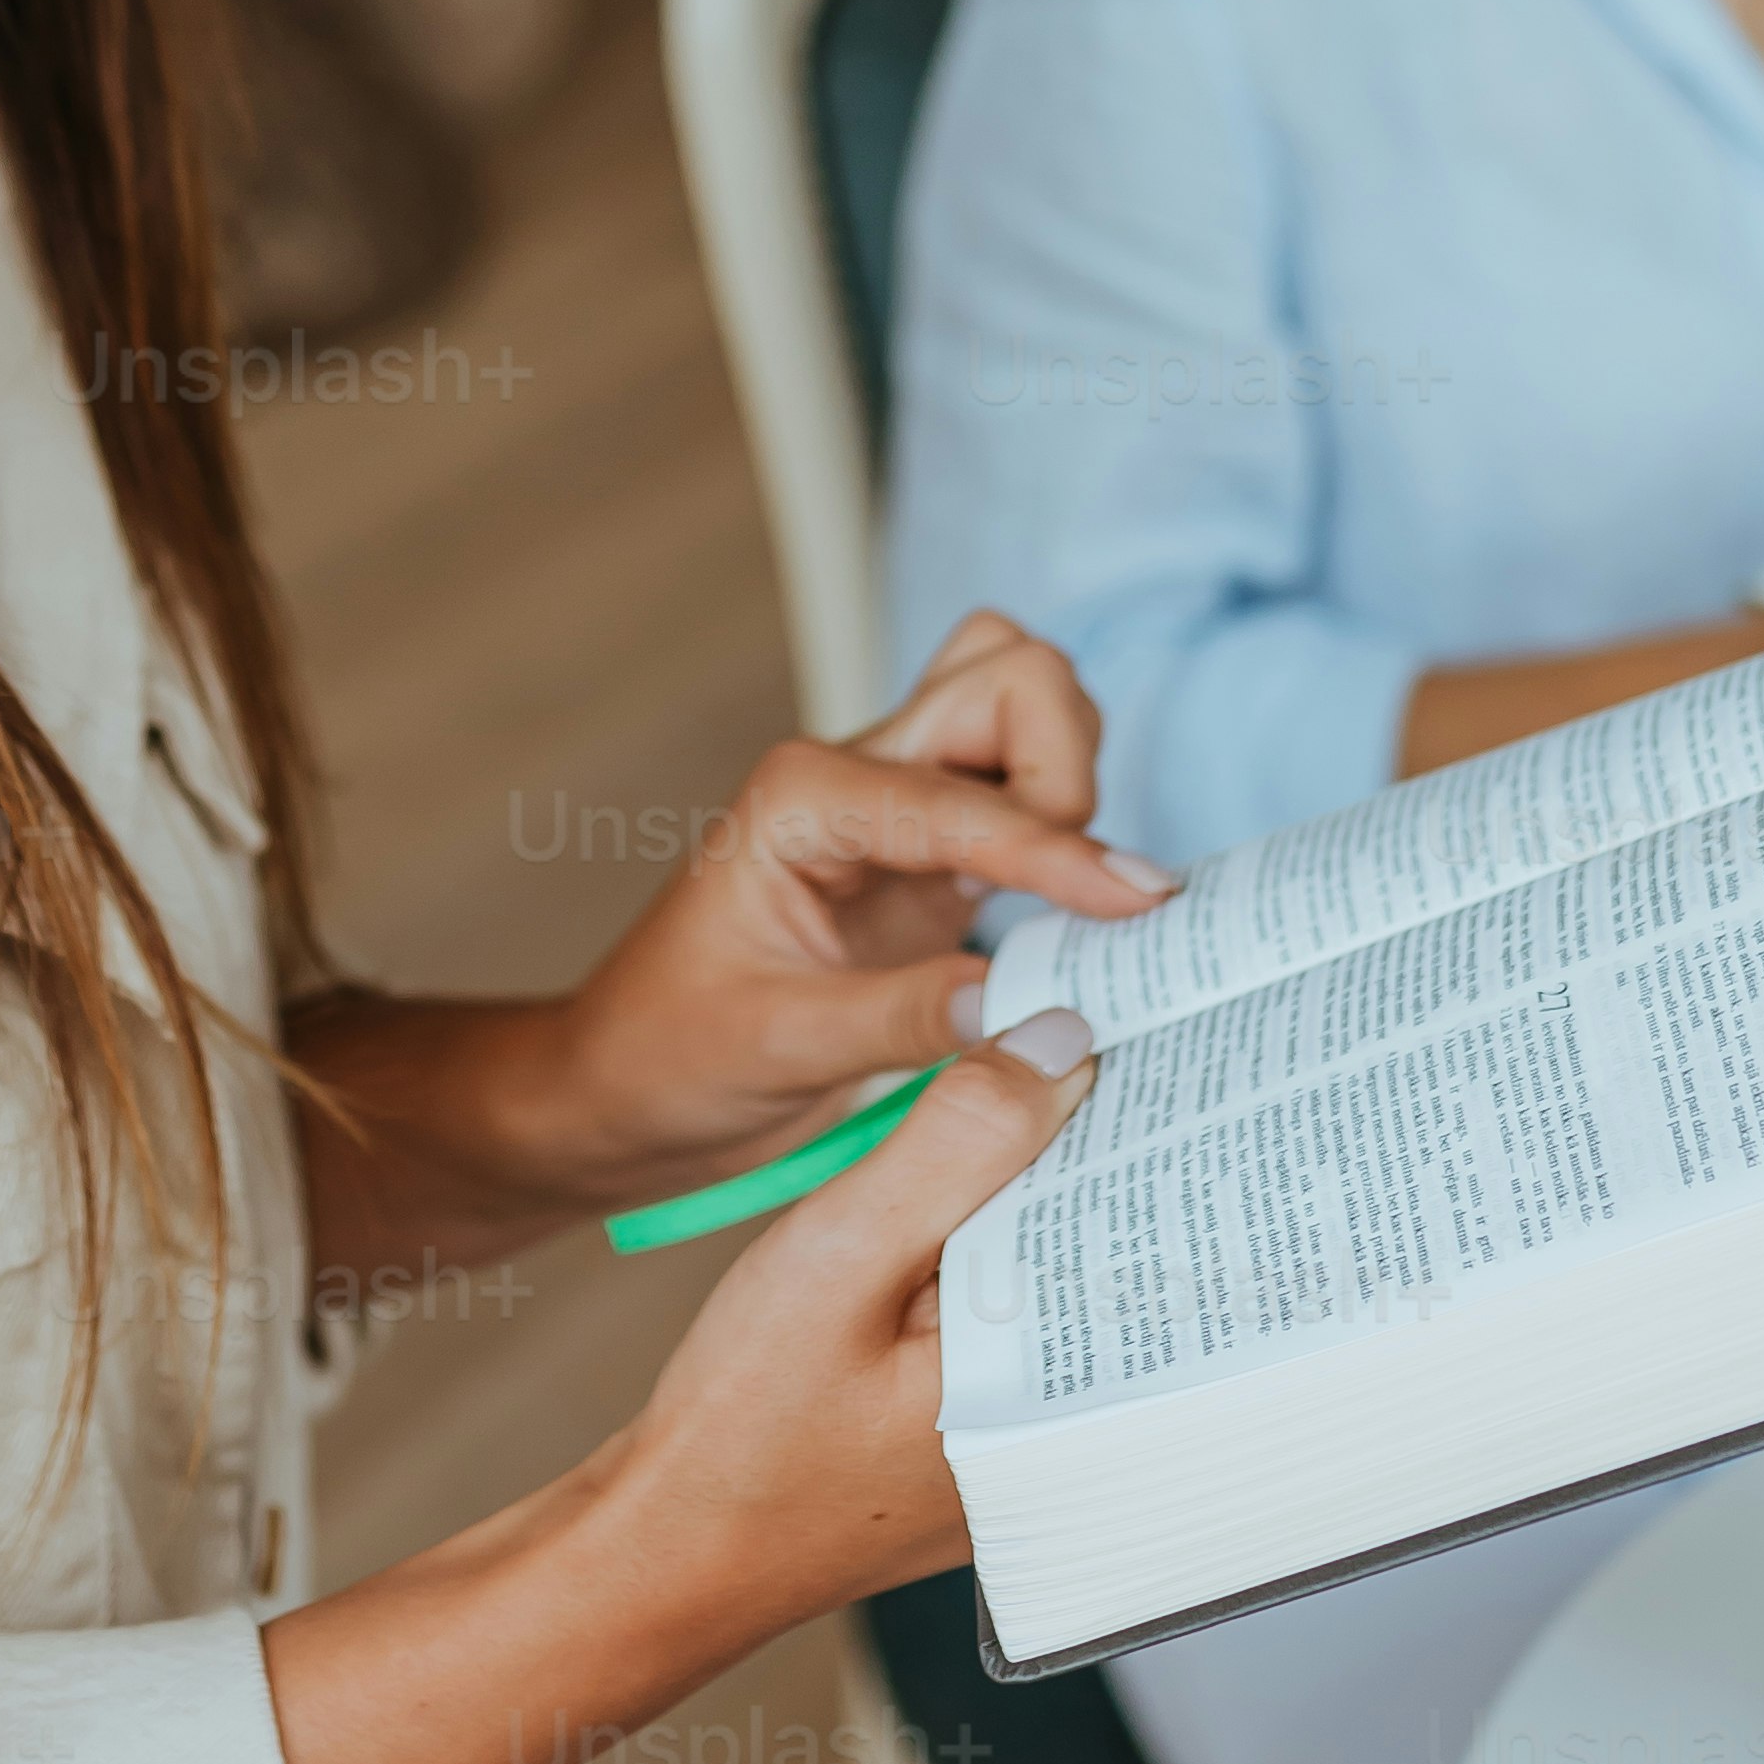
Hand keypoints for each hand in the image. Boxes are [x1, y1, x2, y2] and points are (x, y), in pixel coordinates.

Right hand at [263, 1005, 1103, 1763]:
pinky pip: (1028, 1316)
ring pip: (1076, 1281)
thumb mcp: (840, 1252)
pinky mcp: (989, 1436)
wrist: (667, 1553)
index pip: (1155, 1233)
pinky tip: (991, 1181)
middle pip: (1129, 1256)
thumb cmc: (741, 1428)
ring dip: (1068, 1193)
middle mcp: (1071, 1432)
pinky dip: (1015, 1247)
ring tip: (1076, 1080)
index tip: (1169, 1026)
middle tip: (1134, 1029)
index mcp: (1062, 1397)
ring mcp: (1032, 1442)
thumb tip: (1060, 1044)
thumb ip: (954, 1147)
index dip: (1164, 1122)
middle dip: (1130, 1149)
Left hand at [536, 611, 1166, 1213]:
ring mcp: (903, 805)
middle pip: (1011, 679)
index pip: (964, 799)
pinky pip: (1029, 789)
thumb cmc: (672, 1053)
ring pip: (1027, 705)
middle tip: (1086, 896)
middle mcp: (857, 772)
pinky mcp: (937, 855)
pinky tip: (1089, 914)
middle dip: (1069, 765)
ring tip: (1082, 899)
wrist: (626, 1085)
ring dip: (1076, 777)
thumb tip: (1032, 1009)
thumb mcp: (781, 1046)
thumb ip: (904, 1020)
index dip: (1057, 851)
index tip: (1137, 905)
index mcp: (805, 795)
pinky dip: (1076, 826)